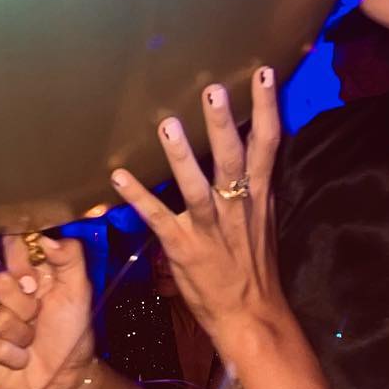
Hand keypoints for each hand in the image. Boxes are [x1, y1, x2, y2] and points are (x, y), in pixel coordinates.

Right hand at [0, 232, 94, 388]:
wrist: (62, 380)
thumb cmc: (71, 333)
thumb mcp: (79, 291)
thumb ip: (70, 257)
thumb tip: (46, 237)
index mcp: (30, 272)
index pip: (12, 247)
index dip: (20, 261)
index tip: (34, 281)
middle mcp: (5, 291)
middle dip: (25, 306)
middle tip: (37, 317)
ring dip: (19, 334)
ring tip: (30, 342)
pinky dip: (8, 353)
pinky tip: (19, 358)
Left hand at [111, 67, 284, 362]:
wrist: (251, 316)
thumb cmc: (254, 264)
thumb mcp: (263, 217)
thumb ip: (254, 180)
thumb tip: (251, 141)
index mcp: (258, 194)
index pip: (268, 143)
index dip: (267, 107)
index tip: (265, 73)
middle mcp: (237, 207)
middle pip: (233, 158)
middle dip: (224, 124)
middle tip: (214, 89)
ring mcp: (210, 228)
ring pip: (197, 187)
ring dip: (182, 157)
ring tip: (168, 125)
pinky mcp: (184, 249)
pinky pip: (159, 219)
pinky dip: (139, 197)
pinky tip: (119, 176)